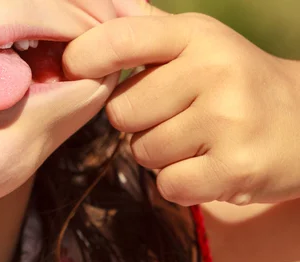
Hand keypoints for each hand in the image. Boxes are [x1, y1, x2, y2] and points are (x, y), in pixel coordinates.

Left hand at [63, 0, 299, 205]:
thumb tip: (83, 28)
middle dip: (138, 123)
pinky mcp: (235, 168)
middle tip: (177, 117)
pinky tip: (210, 166)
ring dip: (161, 155)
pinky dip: (181, 184)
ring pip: (142, 152)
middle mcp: (213, 70)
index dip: (83, 57)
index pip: (120, 39)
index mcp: (197, 35)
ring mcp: (227, 119)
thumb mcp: (198, 44)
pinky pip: (168, 185)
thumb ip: (145, 37)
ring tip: (200, 140)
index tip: (73, 69)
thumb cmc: (234, 83)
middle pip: (121, 112)